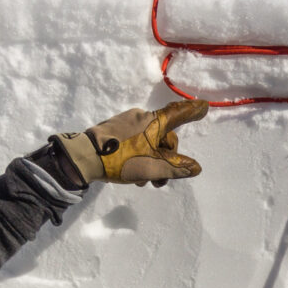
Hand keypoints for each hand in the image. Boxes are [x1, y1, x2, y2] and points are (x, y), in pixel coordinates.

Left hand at [58, 98, 207, 186]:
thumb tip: (196, 168)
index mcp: (153, 121)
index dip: (192, 112)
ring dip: (151, 162)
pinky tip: (131, 174)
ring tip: (142, 181)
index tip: (204, 106)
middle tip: (160, 181)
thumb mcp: (153, 168)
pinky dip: (139, 157)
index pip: (178, 114)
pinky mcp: (114, 130)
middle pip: (164, 136)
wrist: (83, 157)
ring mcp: (125, 122)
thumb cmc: (122, 159)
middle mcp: (141, 117)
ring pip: (149, 142)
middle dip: (166, 159)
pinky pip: (135, 142)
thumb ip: (176, 168)